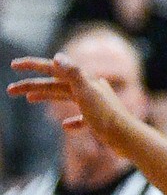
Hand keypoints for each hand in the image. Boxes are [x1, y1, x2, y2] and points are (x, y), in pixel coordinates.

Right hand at [9, 53, 134, 146]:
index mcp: (84, 81)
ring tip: (30, 99)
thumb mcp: (87, 92)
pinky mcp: (99, 121)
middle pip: (55, 85)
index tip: (14, 65)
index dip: (33, 66)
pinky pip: (82, 119)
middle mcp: (89, 89)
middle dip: (32, 85)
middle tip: (10, 90)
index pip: (54, 69)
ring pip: (65, 98)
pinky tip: (65, 126)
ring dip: (46, 96)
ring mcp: (94, 104)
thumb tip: (57, 56)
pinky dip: (72, 121)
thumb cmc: (106, 116)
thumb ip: (73, 74)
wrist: (127, 137)